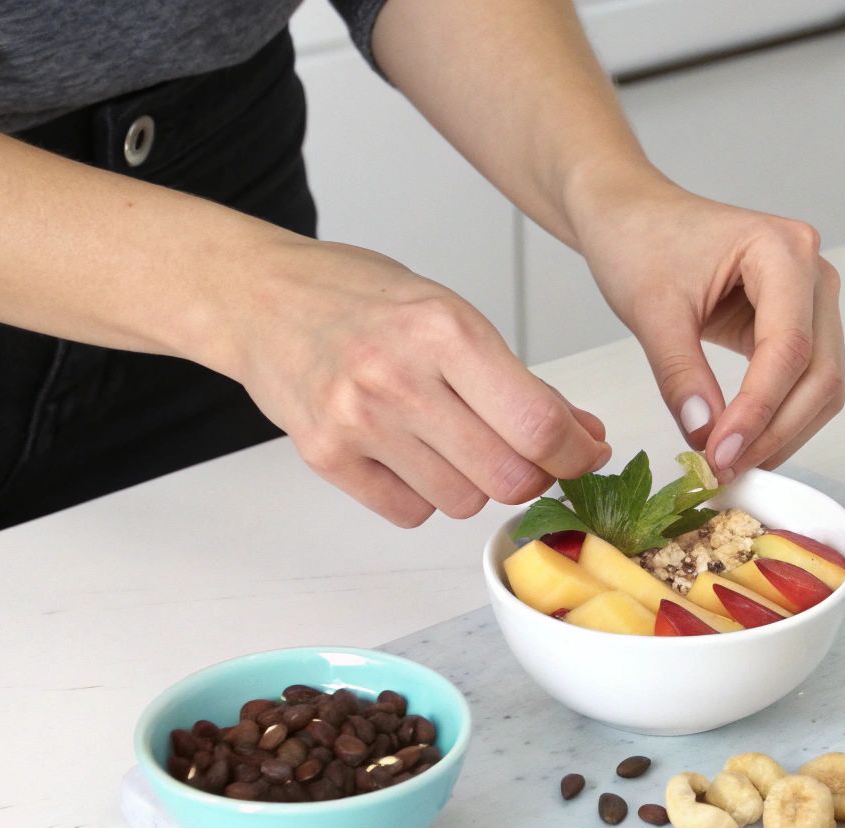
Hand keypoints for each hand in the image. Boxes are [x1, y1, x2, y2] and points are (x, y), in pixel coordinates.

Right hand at [209, 237, 609, 525]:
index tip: (584, 455)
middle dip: (532, 475)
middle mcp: (399, 377)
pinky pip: (409, 512)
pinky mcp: (326, 456)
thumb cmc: (361, 300)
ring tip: (451, 441)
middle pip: (507, 476)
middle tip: (526, 456)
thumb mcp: (452, 315)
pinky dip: (423, 495)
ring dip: (475, 485)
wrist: (259, 298)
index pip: (537, 424)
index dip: (576, 453)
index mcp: (444, 330)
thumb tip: (584, 436)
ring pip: (463, 503)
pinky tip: (409, 453)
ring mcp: (357, 421)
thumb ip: (520, 382)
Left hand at [574, 179, 844, 482]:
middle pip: (819, 372)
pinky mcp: (799, 321)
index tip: (721, 455)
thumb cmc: (640, 240)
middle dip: (776, 430)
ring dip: (783, 431)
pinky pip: (805, 381)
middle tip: (726, 469)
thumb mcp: (651, 311)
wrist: (633, 216)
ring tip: (731, 462)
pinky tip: (742, 441)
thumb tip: (706, 437)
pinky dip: (779, 417)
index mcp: (783, 250)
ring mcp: (812, 297)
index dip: (759, 410)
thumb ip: (681, 375)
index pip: (787, 346)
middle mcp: (812, 271)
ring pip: (821, 384)